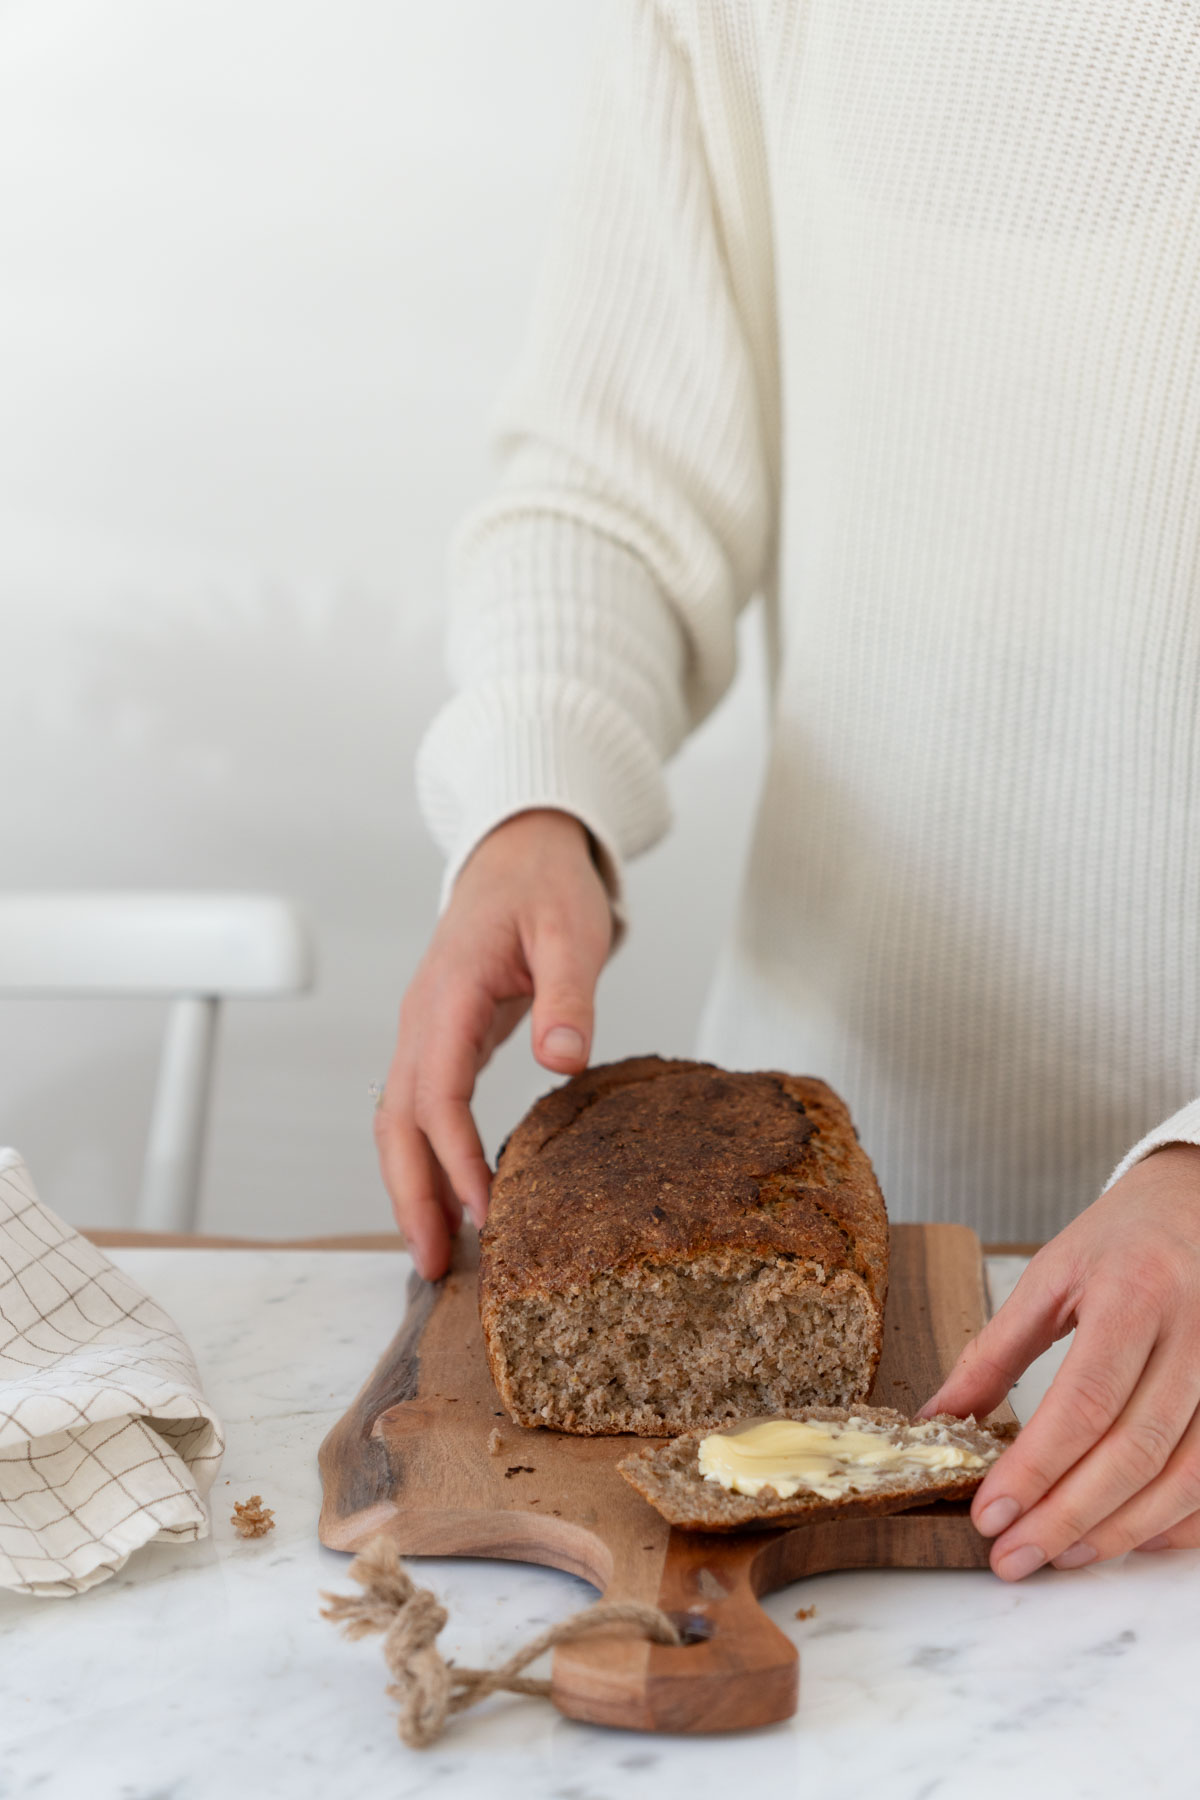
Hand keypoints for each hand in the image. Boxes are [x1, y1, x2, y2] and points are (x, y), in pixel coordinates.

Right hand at [374, 808, 612, 1279]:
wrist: (519, 851)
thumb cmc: (546, 886)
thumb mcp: (571, 932)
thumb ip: (568, 997)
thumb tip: (562, 1063)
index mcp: (448, 996)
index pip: (437, 1095)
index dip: (455, 1160)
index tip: (483, 1214)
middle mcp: (423, 1019)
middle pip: (397, 1122)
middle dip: (410, 1195)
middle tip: (434, 1267)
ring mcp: (425, 1030)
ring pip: (398, 1120)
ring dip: (412, 1185)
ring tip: (438, 1252)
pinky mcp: (442, 1038)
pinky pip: (422, 1107)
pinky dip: (428, 1156)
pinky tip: (455, 1197)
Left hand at [919, 1142, 1199, 1578]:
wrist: (1198, 1201)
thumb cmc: (1122, 1238)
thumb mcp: (1049, 1274)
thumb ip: (995, 1350)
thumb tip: (939, 1418)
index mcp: (1134, 1295)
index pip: (1083, 1401)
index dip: (1036, 1469)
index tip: (990, 1514)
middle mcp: (1194, 1335)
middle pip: (1135, 1450)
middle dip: (1069, 1516)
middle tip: (1014, 1557)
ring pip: (1186, 1476)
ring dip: (1120, 1530)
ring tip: (1060, 1555)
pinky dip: (1176, 1520)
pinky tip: (1128, 1538)